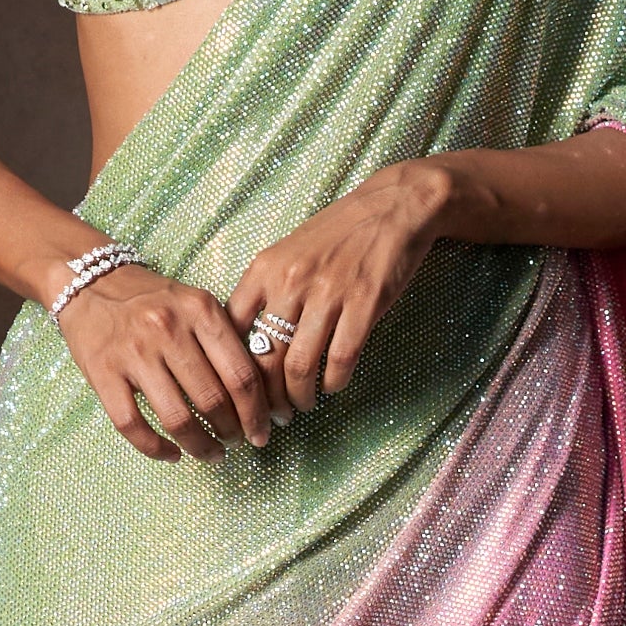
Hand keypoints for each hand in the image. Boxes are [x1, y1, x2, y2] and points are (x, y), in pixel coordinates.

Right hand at [55, 263, 271, 460]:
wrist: (92, 282)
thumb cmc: (152, 299)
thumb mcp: (196, 303)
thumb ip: (224, 339)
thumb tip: (257, 394)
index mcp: (201, 311)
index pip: (242, 374)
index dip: (257, 413)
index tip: (262, 431)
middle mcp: (169, 330)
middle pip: (213, 400)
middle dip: (232, 432)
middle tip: (237, 442)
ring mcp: (134, 353)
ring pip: (178, 419)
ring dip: (200, 446)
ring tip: (212, 453)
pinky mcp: (103, 373)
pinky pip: (133, 424)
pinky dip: (156, 448)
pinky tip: (172, 454)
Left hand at [227, 161, 447, 417]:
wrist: (391, 208)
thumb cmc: (338, 234)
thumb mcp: (288, 252)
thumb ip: (266, 291)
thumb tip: (247, 342)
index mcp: (264, 270)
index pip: (234, 332)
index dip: (234, 370)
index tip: (239, 394)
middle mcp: (290, 283)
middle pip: (265, 358)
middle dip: (265, 399)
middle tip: (270, 417)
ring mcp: (327, 295)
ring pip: (300, 366)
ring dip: (298, 397)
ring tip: (300, 407)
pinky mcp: (363, 306)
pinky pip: (341, 360)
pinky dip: (334, 382)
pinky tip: (333, 387)